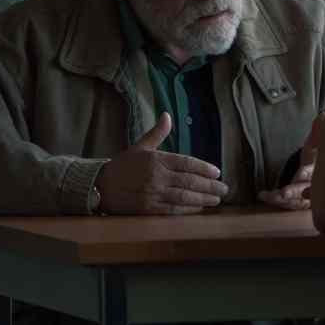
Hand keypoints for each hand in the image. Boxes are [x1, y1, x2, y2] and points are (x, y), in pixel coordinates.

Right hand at [95, 113, 228, 214]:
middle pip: (189, 181)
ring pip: (184, 196)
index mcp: (156, 159)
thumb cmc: (123, 165)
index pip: (187, 163)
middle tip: (224, 189)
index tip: (217, 173)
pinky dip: (189, 209)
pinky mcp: (148, 208)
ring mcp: (153, 193)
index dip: (204, 168)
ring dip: (203, 199)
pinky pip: (173, 209)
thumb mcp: (140, 146)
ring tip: (216, 200)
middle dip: (210, 186)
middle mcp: (156, 175)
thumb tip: (167, 115)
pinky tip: (200, 208)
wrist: (100, 185)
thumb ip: (157, 133)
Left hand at [259, 112, 324, 209]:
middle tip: (282, 194)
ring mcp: (309, 197)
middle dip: (294, 192)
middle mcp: (315, 185)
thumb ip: (318, 132)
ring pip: (296, 201)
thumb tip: (322, 116)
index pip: (315, 171)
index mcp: (318, 170)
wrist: (323, 176)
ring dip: (281, 200)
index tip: (301, 173)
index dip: (308, 172)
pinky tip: (264, 197)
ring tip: (265, 196)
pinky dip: (277, 202)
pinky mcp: (300, 204)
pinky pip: (289, 205)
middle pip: (306, 190)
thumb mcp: (317, 144)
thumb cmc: (317, 158)